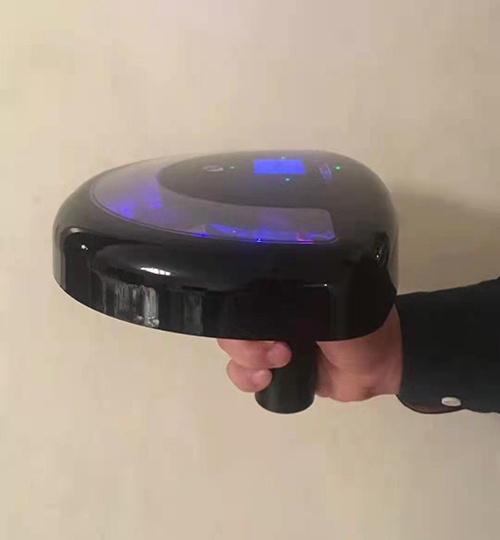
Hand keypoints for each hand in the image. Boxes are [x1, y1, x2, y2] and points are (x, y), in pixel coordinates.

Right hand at [218, 307, 402, 401]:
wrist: (380, 367)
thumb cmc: (363, 327)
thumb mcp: (332, 306)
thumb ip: (302, 303)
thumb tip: (269, 307)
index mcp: (283, 291)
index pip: (242, 294)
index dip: (238, 309)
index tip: (254, 326)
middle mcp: (270, 314)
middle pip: (232, 323)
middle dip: (244, 342)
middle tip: (278, 353)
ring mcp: (269, 342)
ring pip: (233, 348)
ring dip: (244, 361)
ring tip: (272, 370)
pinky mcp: (273, 369)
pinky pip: (243, 373)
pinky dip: (246, 378)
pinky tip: (264, 381)